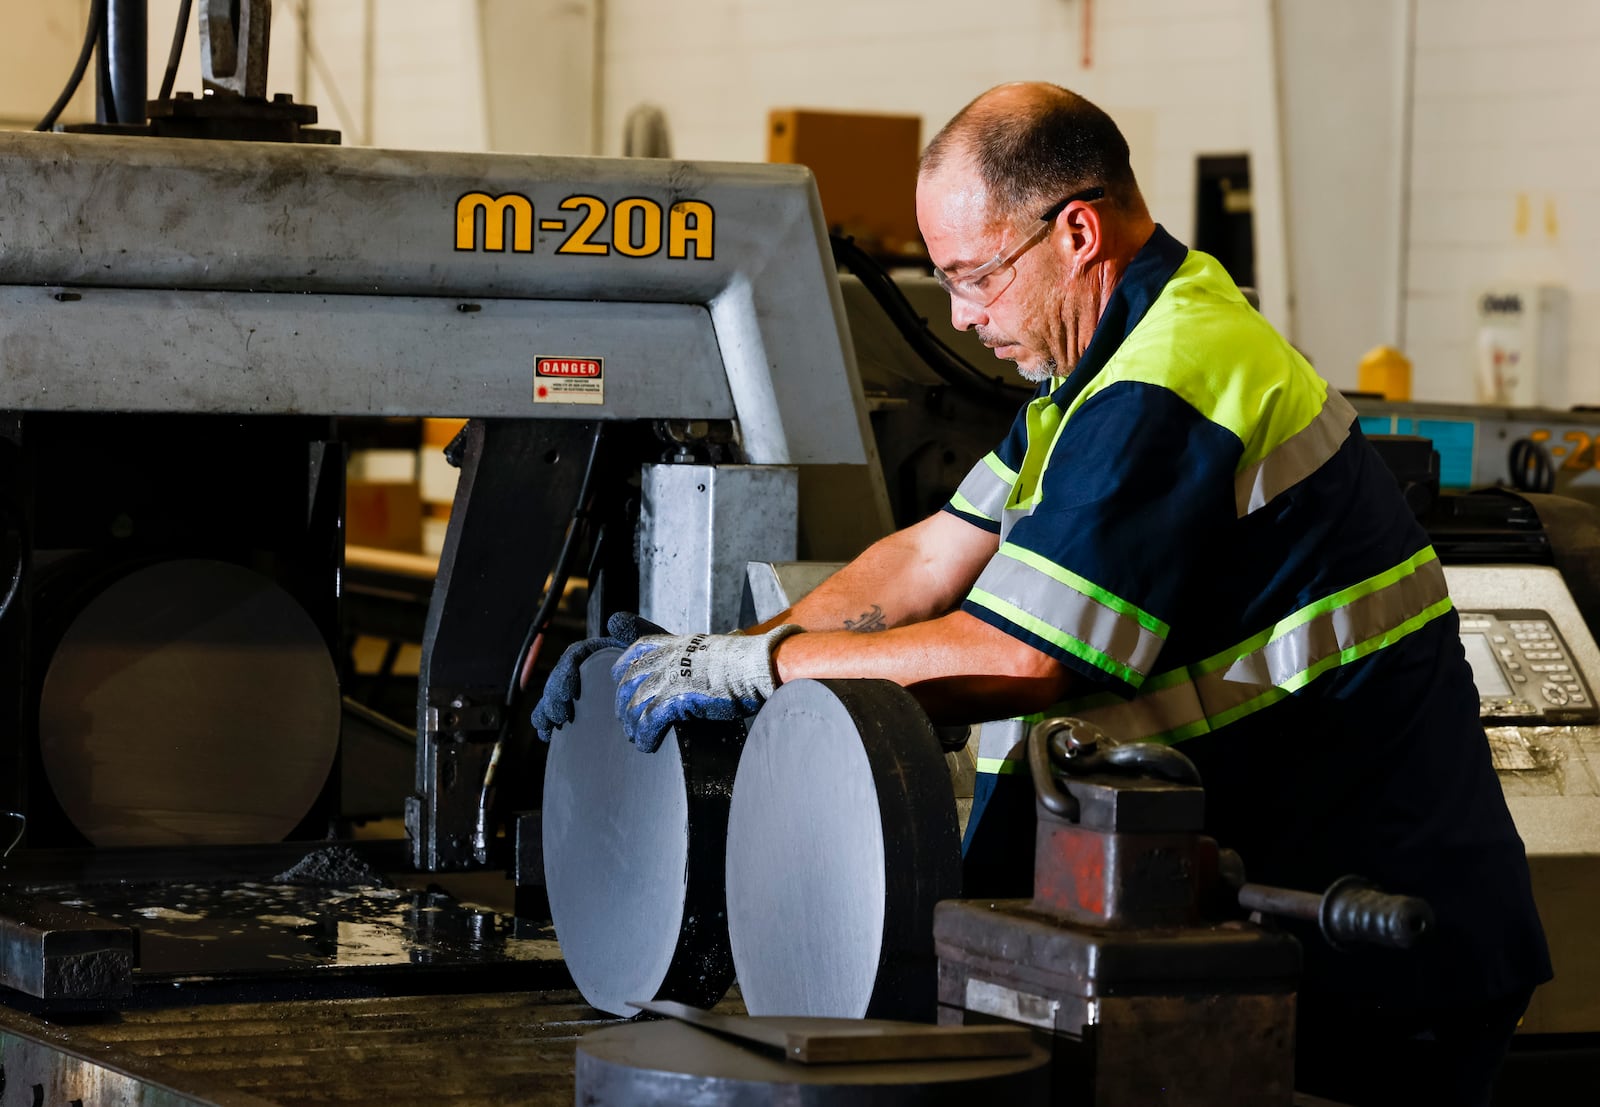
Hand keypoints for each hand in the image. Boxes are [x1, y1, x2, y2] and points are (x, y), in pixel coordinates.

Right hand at [530, 611, 664, 742]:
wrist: (677, 689)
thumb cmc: (667, 665)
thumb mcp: (655, 645)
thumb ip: (636, 631)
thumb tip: (613, 620)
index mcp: (601, 651)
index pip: (575, 657)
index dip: (566, 674)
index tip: (569, 694)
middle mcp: (589, 668)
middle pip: (562, 678)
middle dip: (554, 695)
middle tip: (560, 715)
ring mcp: (585, 689)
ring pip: (556, 695)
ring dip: (547, 708)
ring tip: (552, 724)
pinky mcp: (585, 708)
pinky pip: (561, 712)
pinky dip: (548, 721)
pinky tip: (547, 734)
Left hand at [612, 624, 802, 752]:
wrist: (757, 666)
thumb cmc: (746, 661)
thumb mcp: (716, 648)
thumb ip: (703, 654)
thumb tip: (719, 651)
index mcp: (676, 644)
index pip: (639, 649)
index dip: (624, 664)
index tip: (618, 676)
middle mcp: (667, 658)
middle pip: (630, 680)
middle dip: (623, 702)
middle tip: (625, 719)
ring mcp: (669, 677)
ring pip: (635, 703)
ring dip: (632, 724)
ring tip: (635, 737)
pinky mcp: (675, 698)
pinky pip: (649, 720)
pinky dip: (645, 735)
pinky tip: (647, 745)